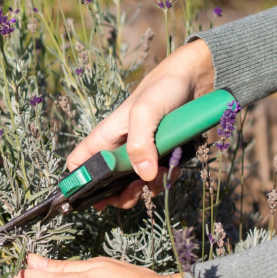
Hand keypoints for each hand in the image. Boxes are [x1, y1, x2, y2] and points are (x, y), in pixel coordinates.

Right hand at [66, 39, 214, 209]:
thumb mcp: (146, 112)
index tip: (94, 199)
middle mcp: (120, 147)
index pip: (79, 163)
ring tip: (159, 179)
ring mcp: (142, 152)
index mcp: (106, 137)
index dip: (80, 183)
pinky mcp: (162, 154)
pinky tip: (174, 169)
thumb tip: (144, 176)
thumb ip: (139, 144)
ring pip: (134, 183)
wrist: (197, 77)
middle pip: (107, 182)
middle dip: (119, 194)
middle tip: (134, 193)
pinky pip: (159, 175)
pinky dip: (166, 178)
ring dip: (146, 189)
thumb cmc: (163, 88)